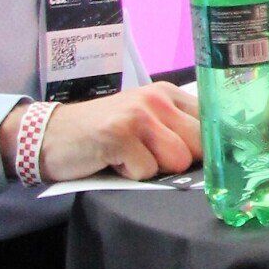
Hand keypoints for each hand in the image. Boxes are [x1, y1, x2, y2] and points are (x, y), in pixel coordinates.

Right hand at [4, 83, 201, 185]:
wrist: (50, 135)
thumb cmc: (102, 134)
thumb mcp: (144, 121)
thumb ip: (176, 129)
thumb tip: (218, 156)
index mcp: (167, 93)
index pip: (212, 122)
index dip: (208, 148)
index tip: (194, 159)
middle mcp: (156, 99)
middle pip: (200, 146)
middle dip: (178, 161)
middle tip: (148, 155)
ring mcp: (137, 115)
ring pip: (178, 161)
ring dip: (153, 168)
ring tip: (129, 156)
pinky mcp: (119, 136)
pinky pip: (147, 172)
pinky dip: (130, 175)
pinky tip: (113, 161)